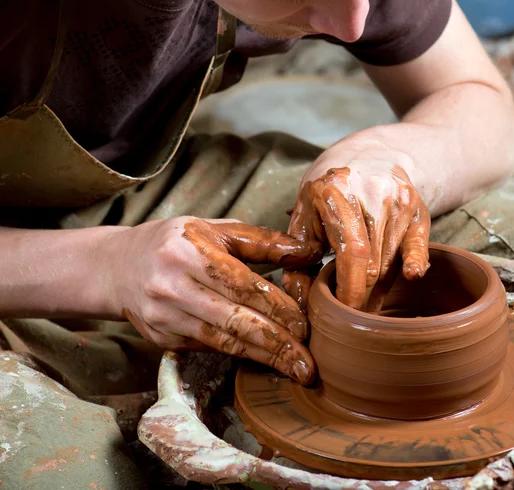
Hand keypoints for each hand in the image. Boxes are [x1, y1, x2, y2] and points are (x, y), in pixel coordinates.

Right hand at [101, 217, 321, 384]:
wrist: (117, 267)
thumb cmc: (174, 242)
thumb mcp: (215, 230)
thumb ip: (262, 241)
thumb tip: (309, 250)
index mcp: (188, 252)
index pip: (242, 285)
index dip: (276, 307)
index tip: (305, 325)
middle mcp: (172, 286)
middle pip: (234, 320)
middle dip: (276, 344)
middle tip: (308, 364)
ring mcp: (163, 316)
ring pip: (222, 341)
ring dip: (262, 357)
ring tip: (294, 369)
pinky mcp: (160, 338)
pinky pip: (207, 347)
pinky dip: (238, 354)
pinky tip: (263, 359)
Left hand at [283, 144, 429, 313]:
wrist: (368, 155)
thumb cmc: (328, 190)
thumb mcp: (304, 215)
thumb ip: (295, 258)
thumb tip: (300, 303)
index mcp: (336, 192)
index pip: (352, 254)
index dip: (350, 291)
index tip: (343, 315)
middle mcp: (373, 193)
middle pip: (374, 265)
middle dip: (362, 297)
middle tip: (351, 317)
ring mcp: (400, 201)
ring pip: (392, 263)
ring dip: (378, 289)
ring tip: (365, 302)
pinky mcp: (418, 208)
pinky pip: (419, 249)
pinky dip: (413, 267)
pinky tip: (409, 277)